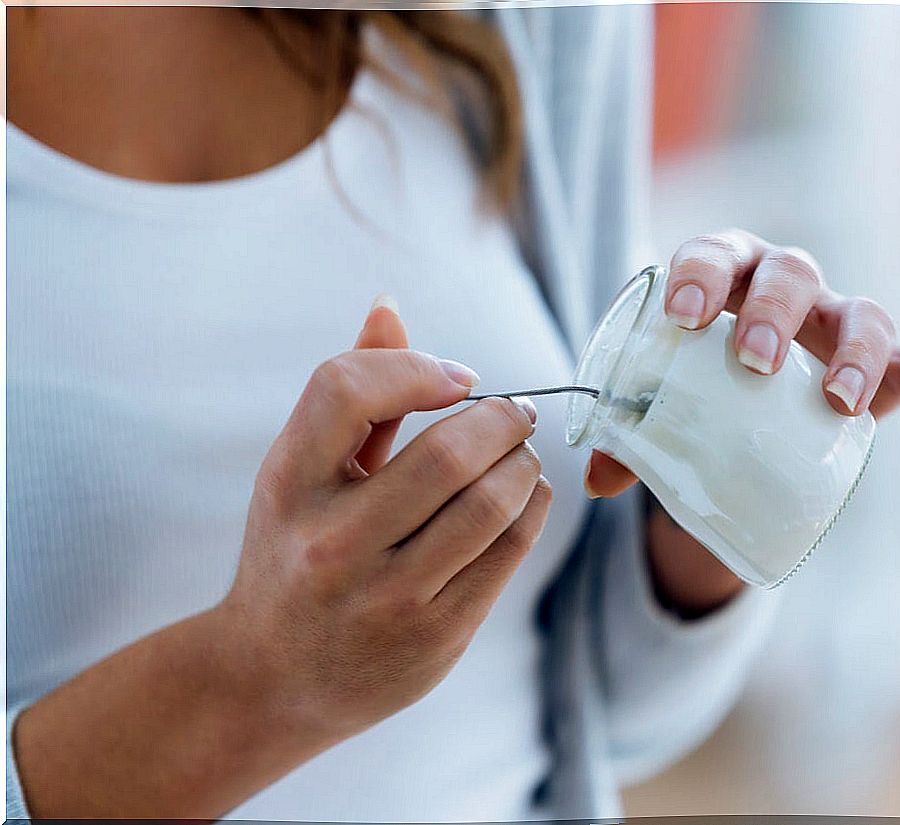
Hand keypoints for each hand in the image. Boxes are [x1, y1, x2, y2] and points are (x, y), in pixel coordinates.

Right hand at [220, 298, 551, 739]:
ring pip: (493, 502)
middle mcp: (332, 544)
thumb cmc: (291, 553)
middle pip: (451, 451)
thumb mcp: (297, 473)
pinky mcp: (434, 639)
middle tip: (516, 411)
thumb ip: (349, 394)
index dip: (417, 366)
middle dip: (503, 418)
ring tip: (522, 453)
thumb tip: (390, 306)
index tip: (457, 378)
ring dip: (524, 463)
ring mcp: (386, 599)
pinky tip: (526, 495)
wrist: (268, 680)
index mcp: (287, 487)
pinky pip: (508, 553)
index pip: (346, 388)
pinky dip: (532, 508)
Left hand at [585, 228, 899, 496]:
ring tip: (837, 402)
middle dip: (774, 311)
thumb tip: (597, 481)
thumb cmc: (696, 391)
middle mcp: (786, 289)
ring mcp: (837, 323)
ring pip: (861, 313)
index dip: (700, 274)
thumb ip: (628, 432)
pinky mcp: (883, 366)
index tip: (684, 315)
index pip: (714, 252)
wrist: (751, 410)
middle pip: (791, 272)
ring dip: (853, 352)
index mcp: (724, 277)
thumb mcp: (659, 404)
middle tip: (755, 362)